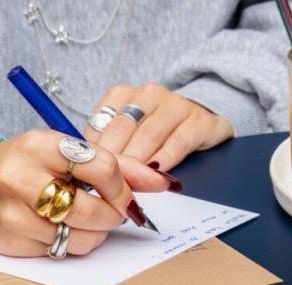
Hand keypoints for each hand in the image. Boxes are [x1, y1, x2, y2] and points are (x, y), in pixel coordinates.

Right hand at [0, 130, 168, 256]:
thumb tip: (163, 182)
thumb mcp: (68, 152)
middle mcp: (21, 177)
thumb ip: (119, 165)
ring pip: (81, 236)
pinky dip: (76, 243)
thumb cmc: (30, 164)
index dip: (123, 186)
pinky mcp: (12, 240)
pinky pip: (63, 251)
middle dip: (113, 214)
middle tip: (114, 211)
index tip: (124, 194)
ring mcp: (13, 212)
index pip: (103, 166)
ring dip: (98, 233)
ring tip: (90, 219)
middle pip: (93, 209)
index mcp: (41, 145)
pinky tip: (66, 228)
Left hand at [83, 83, 233, 173]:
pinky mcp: (199, 121)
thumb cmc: (159, 130)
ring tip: (128, 183)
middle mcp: (149, 95)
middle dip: (114, 159)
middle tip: (105, 183)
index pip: (102, 121)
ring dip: (138, 162)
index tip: (90, 172)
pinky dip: (166, 159)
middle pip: (124, 129)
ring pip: (149, 135)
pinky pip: (179, 141)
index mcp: (124, 94)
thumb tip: (87, 168)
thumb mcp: (130, 132)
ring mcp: (176, 105)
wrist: (204, 117)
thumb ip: (110, 144)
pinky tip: (157, 174)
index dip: (95, 150)